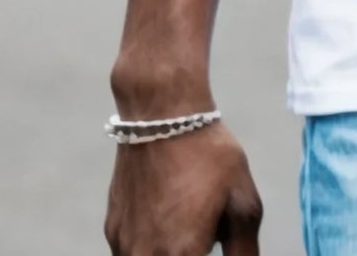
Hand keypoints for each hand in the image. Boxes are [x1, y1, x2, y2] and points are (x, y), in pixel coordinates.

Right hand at [105, 123, 263, 255]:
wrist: (161, 114)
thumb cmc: (208, 155)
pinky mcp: (113, 229)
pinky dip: (152, 245)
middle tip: (203, 232)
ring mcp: (124, 245)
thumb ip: (244, 250)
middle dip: (190, 252)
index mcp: (180, 255)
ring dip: (169, 252)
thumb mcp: (242, 201)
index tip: (208, 246)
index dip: (204, 255)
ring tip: (188, 223)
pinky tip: (170, 214)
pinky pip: (133, 251)